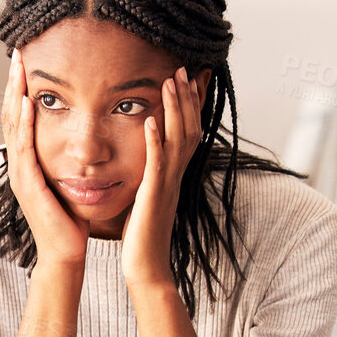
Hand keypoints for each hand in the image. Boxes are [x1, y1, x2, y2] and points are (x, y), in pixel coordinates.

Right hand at [1, 47, 88, 268]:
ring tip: (17, 67)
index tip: (26, 62)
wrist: (66, 252)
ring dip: (13, 94)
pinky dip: (23, 122)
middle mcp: (18, 164)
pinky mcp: (28, 183)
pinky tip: (26, 101)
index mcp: (27, 162)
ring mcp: (20, 173)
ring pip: (12, 125)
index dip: (20, 89)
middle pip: (10, 114)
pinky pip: (24, 146)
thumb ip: (67, 158)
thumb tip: (80, 136)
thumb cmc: (70, 219)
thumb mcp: (67, 180)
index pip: (20, 117)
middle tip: (17, 53)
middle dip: (13, 83)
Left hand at [122, 65, 205, 286]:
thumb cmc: (142, 236)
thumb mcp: (148, 198)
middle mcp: (176, 176)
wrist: (145, 268)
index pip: (189, 132)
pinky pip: (157, 165)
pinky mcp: (153, 197)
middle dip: (188, 98)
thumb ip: (151, 176)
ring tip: (171, 81)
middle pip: (190, 128)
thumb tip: (149, 159)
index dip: (193, 105)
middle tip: (184, 68)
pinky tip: (151, 121)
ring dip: (176, 109)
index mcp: (173, 175)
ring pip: (178, 140)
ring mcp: (167, 185)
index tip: (194, 77)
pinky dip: (156, 141)